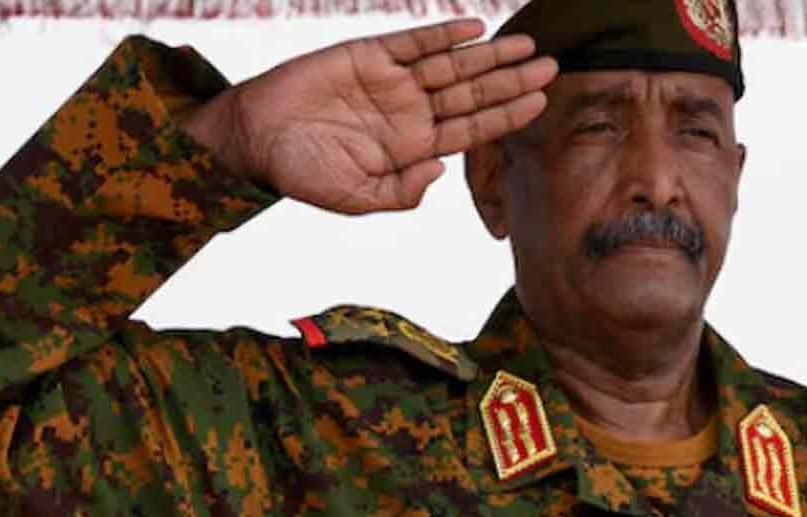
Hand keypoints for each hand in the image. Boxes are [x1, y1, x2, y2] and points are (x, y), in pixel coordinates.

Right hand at [184, 18, 556, 213]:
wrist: (254, 139)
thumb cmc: (303, 174)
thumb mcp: (357, 198)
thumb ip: (402, 192)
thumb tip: (440, 170)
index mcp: (413, 147)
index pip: (472, 129)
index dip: (507, 115)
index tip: (541, 101)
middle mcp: (410, 112)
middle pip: (472, 94)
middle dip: (512, 80)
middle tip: (552, 66)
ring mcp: (392, 82)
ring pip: (451, 66)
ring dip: (488, 56)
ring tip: (526, 45)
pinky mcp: (368, 55)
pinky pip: (413, 42)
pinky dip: (442, 35)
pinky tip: (473, 29)